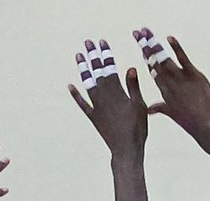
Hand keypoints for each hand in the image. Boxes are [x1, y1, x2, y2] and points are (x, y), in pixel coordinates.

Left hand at [68, 39, 149, 155]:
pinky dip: (76, 95)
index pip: (110, 68)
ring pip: (88, 84)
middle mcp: (105, 97)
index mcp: (118, 92)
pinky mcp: (93, 117)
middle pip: (98, 72)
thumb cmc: (137, 128)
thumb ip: (133, 87)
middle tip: (88, 43)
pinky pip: (82, 104)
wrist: (126, 149)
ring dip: (83, 70)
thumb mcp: (139, 105)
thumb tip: (130, 68)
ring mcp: (97, 107)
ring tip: (78, 56)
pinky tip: (70, 85)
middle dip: (93, 56)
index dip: (106, 55)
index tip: (102, 42)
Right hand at [135, 29, 209, 141]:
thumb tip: (148, 109)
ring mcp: (181, 79)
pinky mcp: (194, 76)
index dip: (145, 57)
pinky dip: (176, 48)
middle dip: (145, 46)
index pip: (152, 70)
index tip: (140, 45)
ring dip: (154, 44)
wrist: (205, 125)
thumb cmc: (189, 122)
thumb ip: (159, 107)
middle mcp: (169, 84)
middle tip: (137, 32)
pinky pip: (183, 59)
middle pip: (154, 61)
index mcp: (163, 91)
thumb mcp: (171, 113)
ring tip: (147, 32)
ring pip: (164, 59)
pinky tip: (169, 38)